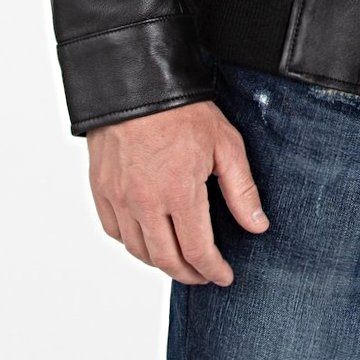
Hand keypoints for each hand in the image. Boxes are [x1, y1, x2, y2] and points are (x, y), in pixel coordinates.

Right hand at [87, 98, 269, 285]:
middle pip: (166, 260)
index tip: (223, 276)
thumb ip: (241, 190)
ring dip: (160, 262)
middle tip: (203, 275)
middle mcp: (146, 203)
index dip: (213, 270)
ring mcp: (119, 198)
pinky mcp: (101, 189)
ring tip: (178, 258)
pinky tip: (147, 238)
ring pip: (138, 251)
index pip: (197, 251)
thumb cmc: (183, 109)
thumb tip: (258, 226)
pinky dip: (132, 243)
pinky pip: (114, 231)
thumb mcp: (225, 144)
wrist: (138, 83)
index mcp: (179, 193)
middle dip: (189, 274)